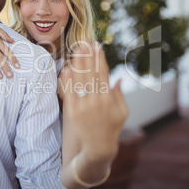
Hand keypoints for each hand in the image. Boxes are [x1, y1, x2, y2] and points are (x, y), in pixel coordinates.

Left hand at [58, 42, 127, 160]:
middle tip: (84, 42)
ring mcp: (83, 106)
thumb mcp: (122, 112)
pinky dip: (67, 80)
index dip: (100, 58)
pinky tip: (66, 68)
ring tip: (76, 50)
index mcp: (109, 98)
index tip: (97, 46)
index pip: (103, 73)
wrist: (98, 147)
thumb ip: (119, 95)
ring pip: (79, 80)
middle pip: (91, 73)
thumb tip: (118, 79)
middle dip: (88, 56)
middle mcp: (96, 100)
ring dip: (77, 63)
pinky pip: (69, 92)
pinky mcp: (72, 111)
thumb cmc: (112, 128)